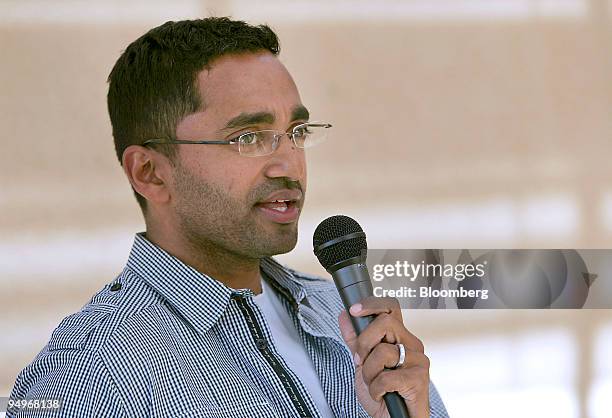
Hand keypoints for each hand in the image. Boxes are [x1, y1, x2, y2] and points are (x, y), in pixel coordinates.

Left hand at [338, 296, 429, 417]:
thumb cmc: (384, 393)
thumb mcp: (363, 363)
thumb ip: (354, 340)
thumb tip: (344, 315)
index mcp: (400, 337)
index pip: (391, 308)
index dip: (372, 304)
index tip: (354, 311)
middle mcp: (412, 344)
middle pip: (384, 323)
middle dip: (364, 343)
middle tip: (361, 361)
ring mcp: (418, 360)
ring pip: (383, 352)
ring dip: (369, 372)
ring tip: (374, 383)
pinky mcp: (419, 379)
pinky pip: (386, 377)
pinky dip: (376, 389)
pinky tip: (381, 394)